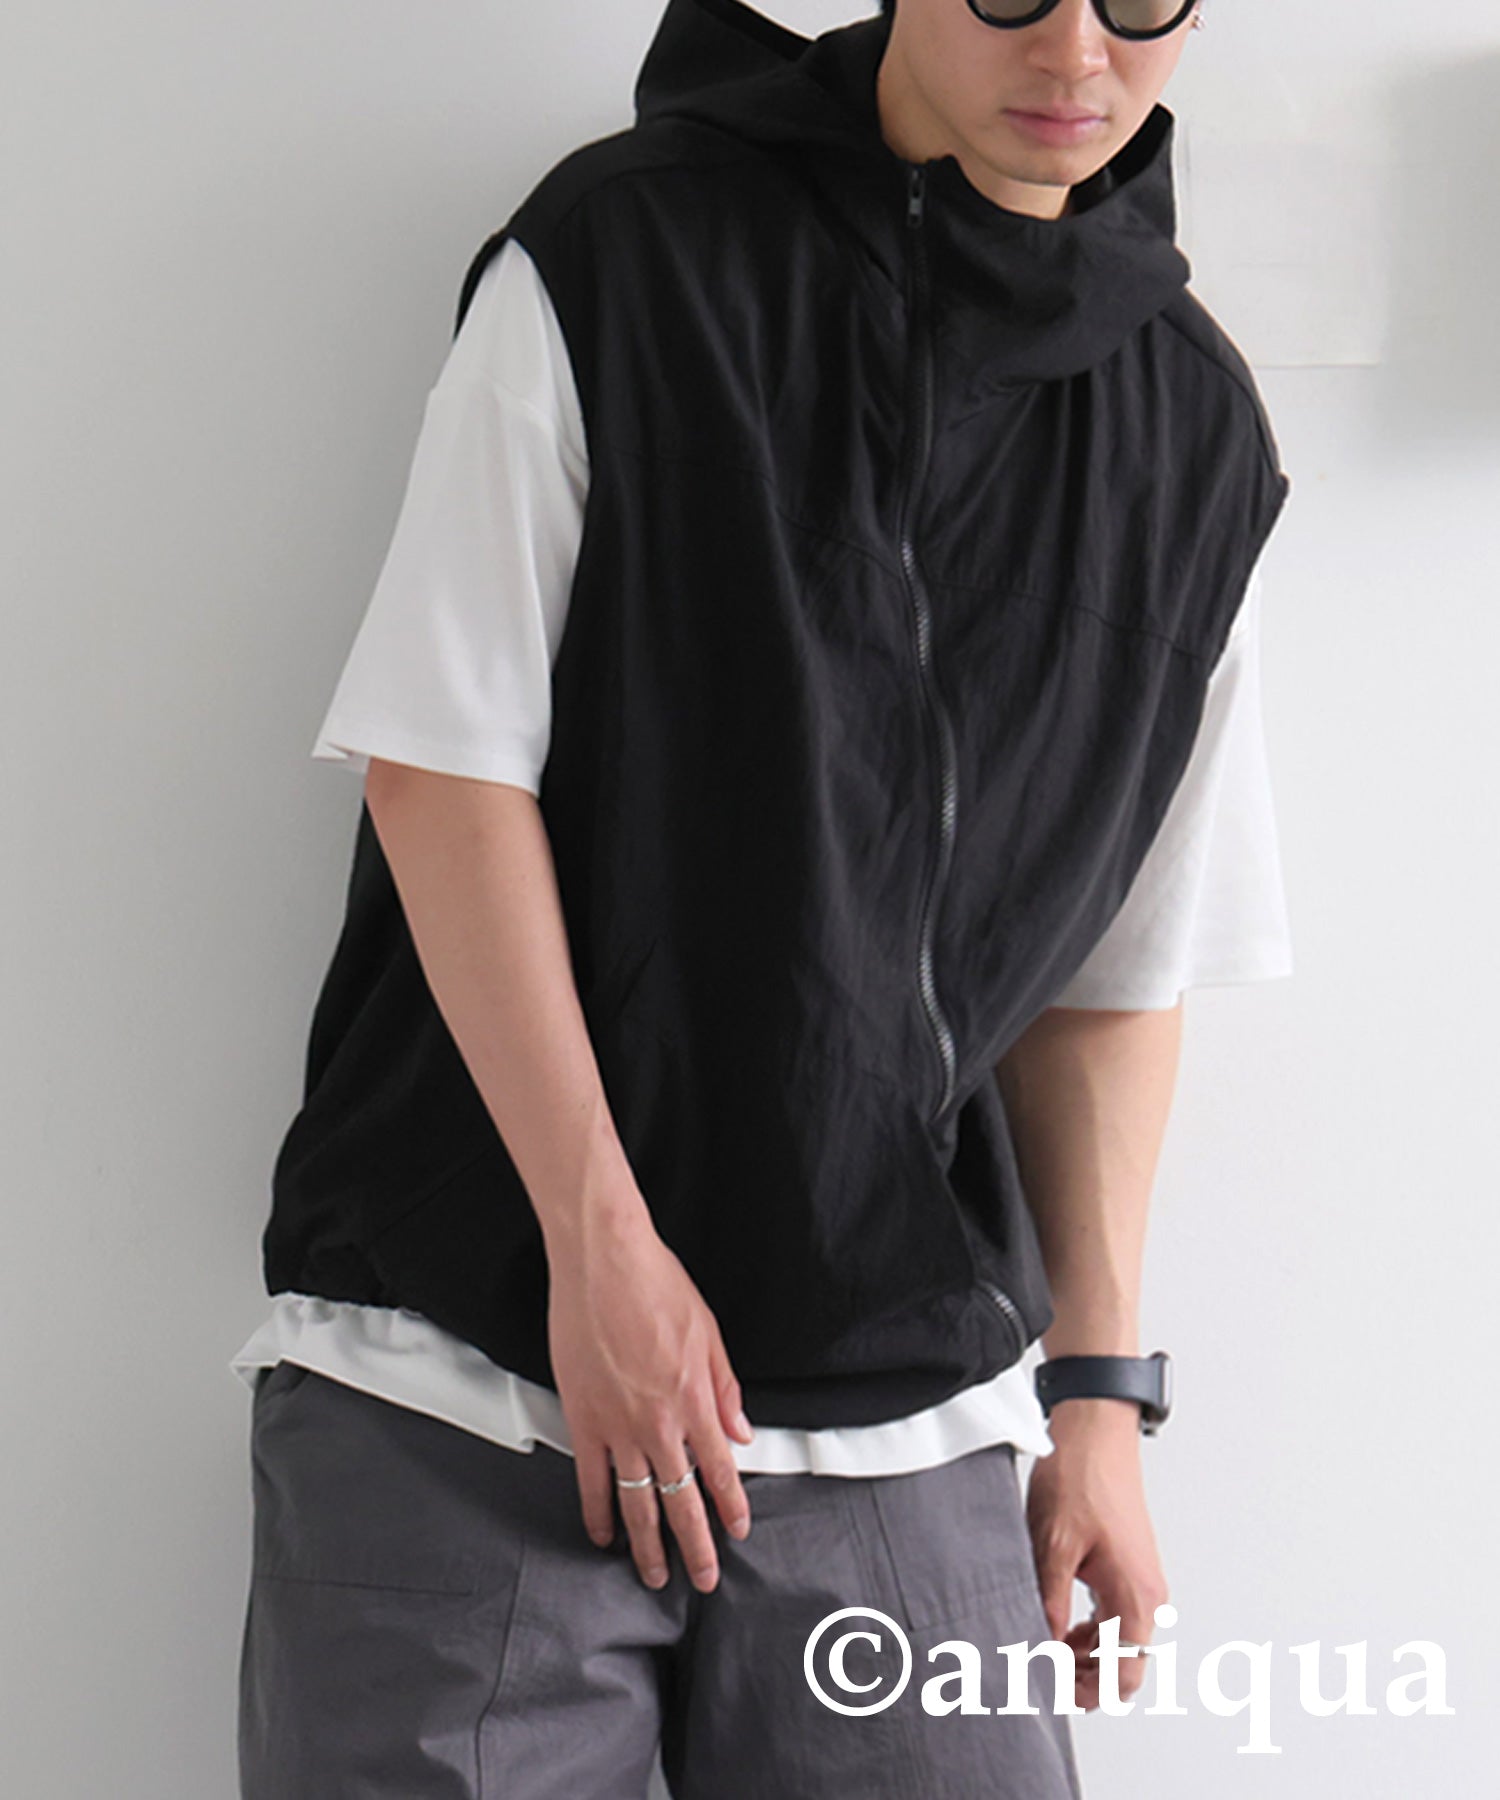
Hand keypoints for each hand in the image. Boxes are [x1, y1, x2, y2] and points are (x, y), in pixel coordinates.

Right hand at [545, 1202, 755, 1593]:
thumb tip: (741, 1433)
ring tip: (653, 1574)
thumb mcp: (709, 1333)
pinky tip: (602, 1535)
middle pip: (681, 1501)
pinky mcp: (582, 1419)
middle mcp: (659, 1423)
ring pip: (636, 1501)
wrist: (604, 1261)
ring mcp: (617, 1425)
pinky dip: (596, 1513)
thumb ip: (725, 1389)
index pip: (720, 1471)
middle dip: (694, 1546)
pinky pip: (590, 1480)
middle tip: (701, 1578)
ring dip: (646, 1544)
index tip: (737, 1532)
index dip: (731, 1507)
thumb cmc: (657, 1285)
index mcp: (696, 1400)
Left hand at [1025, 1398, 1168, 1710]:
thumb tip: (1040, 1649)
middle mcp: (1147, 1596)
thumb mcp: (1052, 1545)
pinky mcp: (1129, 1569)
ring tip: (1041, 1642)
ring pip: (1118, 1643)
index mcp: (1135, 1597)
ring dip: (1084, 1653)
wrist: (1095, 1433)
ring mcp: (1141, 1583)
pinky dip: (1089, 1630)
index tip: (1046, 1686)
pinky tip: (1057, 1620)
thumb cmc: (1079, 1478)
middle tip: (1037, 1667)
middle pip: (1123, 1665)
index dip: (1085, 1692)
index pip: (1122, 1675)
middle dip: (1082, 1675)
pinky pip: (1114, 1618)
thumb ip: (1049, 1603)